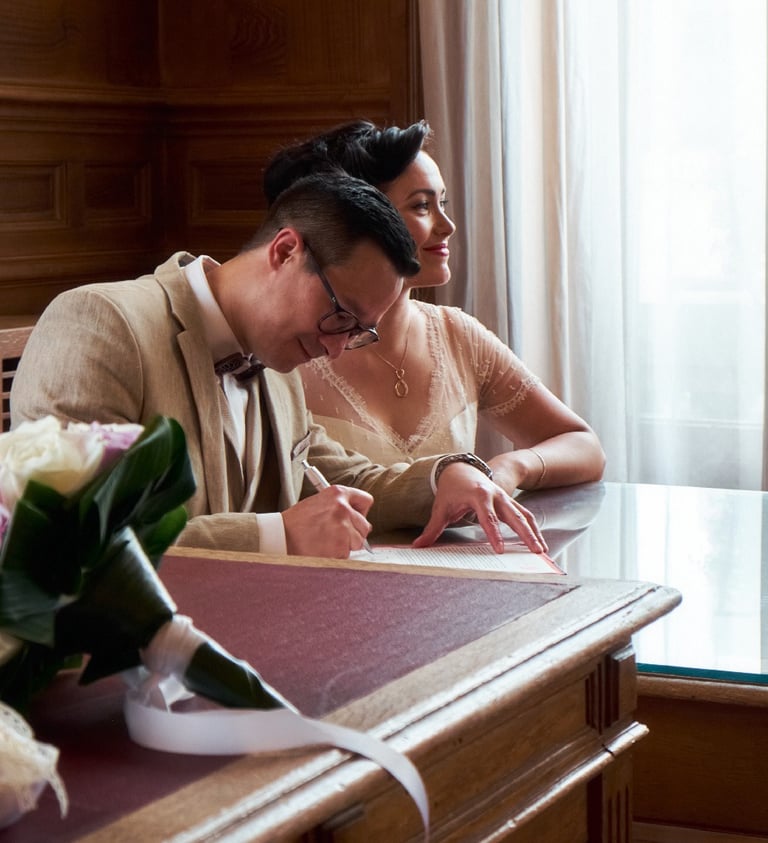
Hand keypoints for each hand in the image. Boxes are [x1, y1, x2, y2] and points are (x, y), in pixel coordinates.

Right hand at [283, 485, 373, 557]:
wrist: (279, 536)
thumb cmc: (296, 522)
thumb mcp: (318, 503)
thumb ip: (338, 507)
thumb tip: (357, 521)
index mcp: (337, 493)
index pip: (366, 500)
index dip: (361, 512)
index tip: (356, 518)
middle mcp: (343, 508)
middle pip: (365, 525)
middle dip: (354, 533)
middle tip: (336, 536)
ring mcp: (342, 527)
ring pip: (357, 542)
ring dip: (345, 546)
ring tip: (325, 542)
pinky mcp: (340, 546)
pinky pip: (346, 555)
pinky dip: (336, 556)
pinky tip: (322, 550)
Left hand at [413, 462, 547, 553]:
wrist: (460, 468)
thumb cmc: (450, 489)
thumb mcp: (440, 507)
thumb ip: (432, 528)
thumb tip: (418, 546)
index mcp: (478, 495)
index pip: (488, 517)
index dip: (494, 534)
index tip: (499, 550)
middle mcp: (496, 495)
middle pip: (513, 516)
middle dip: (525, 535)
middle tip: (535, 552)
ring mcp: (505, 497)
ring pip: (524, 515)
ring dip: (534, 533)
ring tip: (542, 551)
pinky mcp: (510, 501)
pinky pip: (525, 514)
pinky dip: (533, 528)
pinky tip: (539, 542)